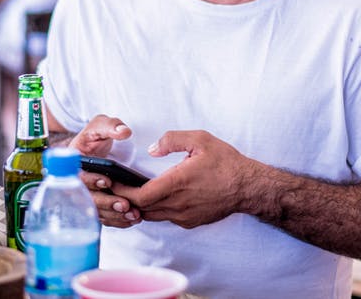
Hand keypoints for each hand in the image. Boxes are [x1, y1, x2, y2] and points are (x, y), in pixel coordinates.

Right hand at [67, 115, 139, 228]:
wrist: (93, 147)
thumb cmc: (94, 136)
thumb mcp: (100, 124)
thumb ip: (110, 126)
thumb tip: (124, 132)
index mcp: (73, 164)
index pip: (78, 176)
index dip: (91, 181)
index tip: (107, 181)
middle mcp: (76, 183)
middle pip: (88, 199)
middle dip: (106, 203)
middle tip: (124, 204)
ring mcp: (85, 196)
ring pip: (97, 212)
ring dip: (114, 215)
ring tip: (133, 215)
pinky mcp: (96, 205)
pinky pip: (104, 217)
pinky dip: (117, 221)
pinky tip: (131, 220)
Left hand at [119, 130, 255, 228]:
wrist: (248, 187)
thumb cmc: (225, 162)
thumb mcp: (200, 139)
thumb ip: (172, 140)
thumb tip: (152, 148)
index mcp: (177, 183)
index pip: (140, 196)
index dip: (123, 191)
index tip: (112, 182)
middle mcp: (178, 204)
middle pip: (142, 209)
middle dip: (126, 199)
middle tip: (115, 187)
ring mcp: (184, 216)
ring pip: (153, 215)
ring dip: (141, 206)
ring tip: (131, 192)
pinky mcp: (191, 221)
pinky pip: (166, 217)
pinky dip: (156, 209)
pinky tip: (156, 197)